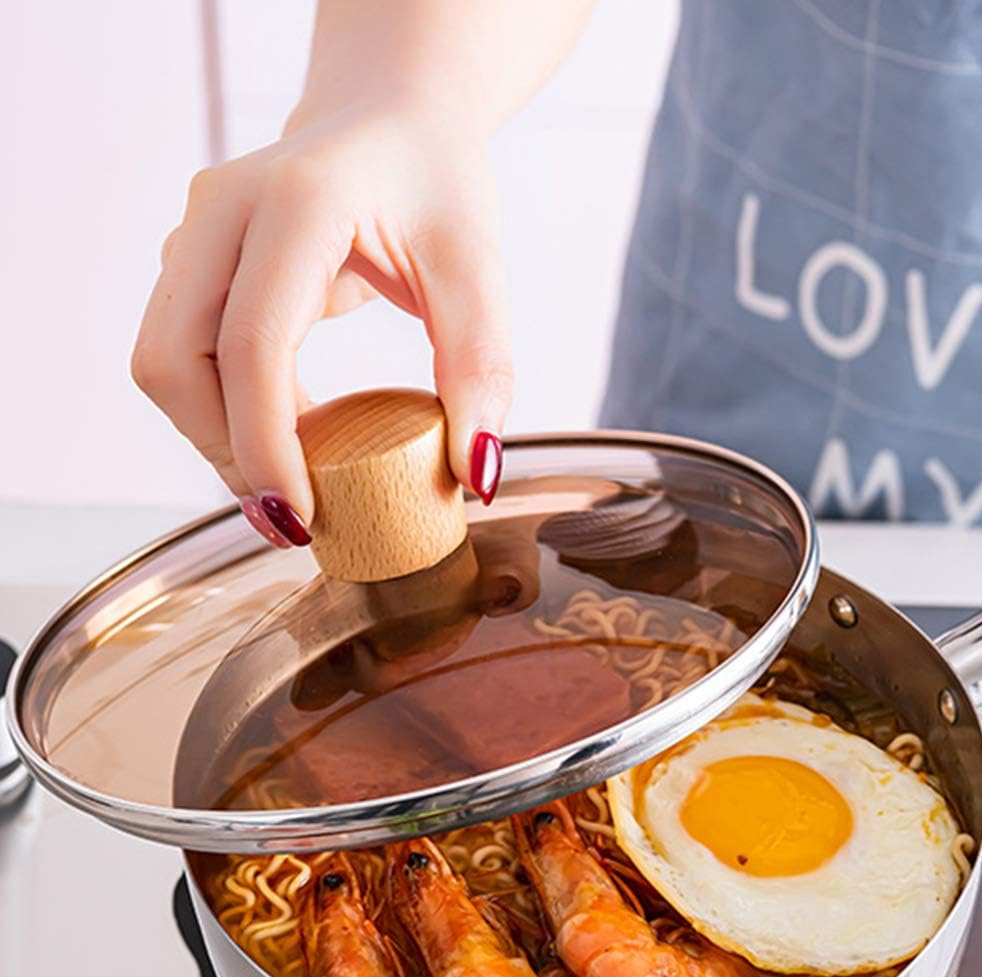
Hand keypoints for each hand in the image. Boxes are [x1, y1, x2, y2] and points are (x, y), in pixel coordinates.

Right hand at [131, 106, 511, 546]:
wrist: (391, 116)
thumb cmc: (436, 184)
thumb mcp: (478, 272)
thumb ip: (481, 372)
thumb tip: (475, 476)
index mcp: (297, 204)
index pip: (251, 345)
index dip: (267, 444)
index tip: (301, 517)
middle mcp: (222, 210)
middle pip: (176, 361)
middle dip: (228, 452)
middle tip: (296, 516)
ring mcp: (194, 231)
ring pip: (162, 363)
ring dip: (217, 437)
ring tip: (294, 483)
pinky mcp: (190, 259)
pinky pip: (180, 353)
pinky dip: (221, 410)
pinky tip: (284, 439)